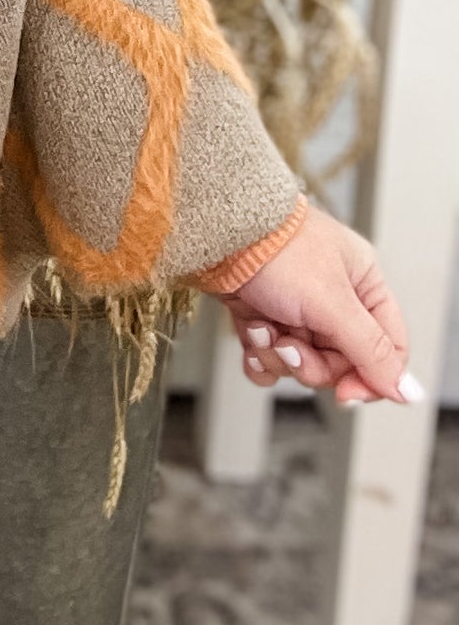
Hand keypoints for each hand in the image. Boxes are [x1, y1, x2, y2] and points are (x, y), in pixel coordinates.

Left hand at [220, 204, 420, 406]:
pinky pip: (270, 359)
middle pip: (341, 364)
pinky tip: (249, 334)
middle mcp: (333, 298)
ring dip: (279, 356)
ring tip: (261, 330)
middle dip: (311, 364)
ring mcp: (296, 308)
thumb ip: (372, 350)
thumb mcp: (333, 302)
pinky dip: (258, 355)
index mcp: (363, 285)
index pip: (387, 350)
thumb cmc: (277, 251)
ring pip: (302, 364)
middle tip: (289, 347)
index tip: (345, 394)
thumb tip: (409, 392)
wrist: (214, 231)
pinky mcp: (263, 315)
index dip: (370, 379)